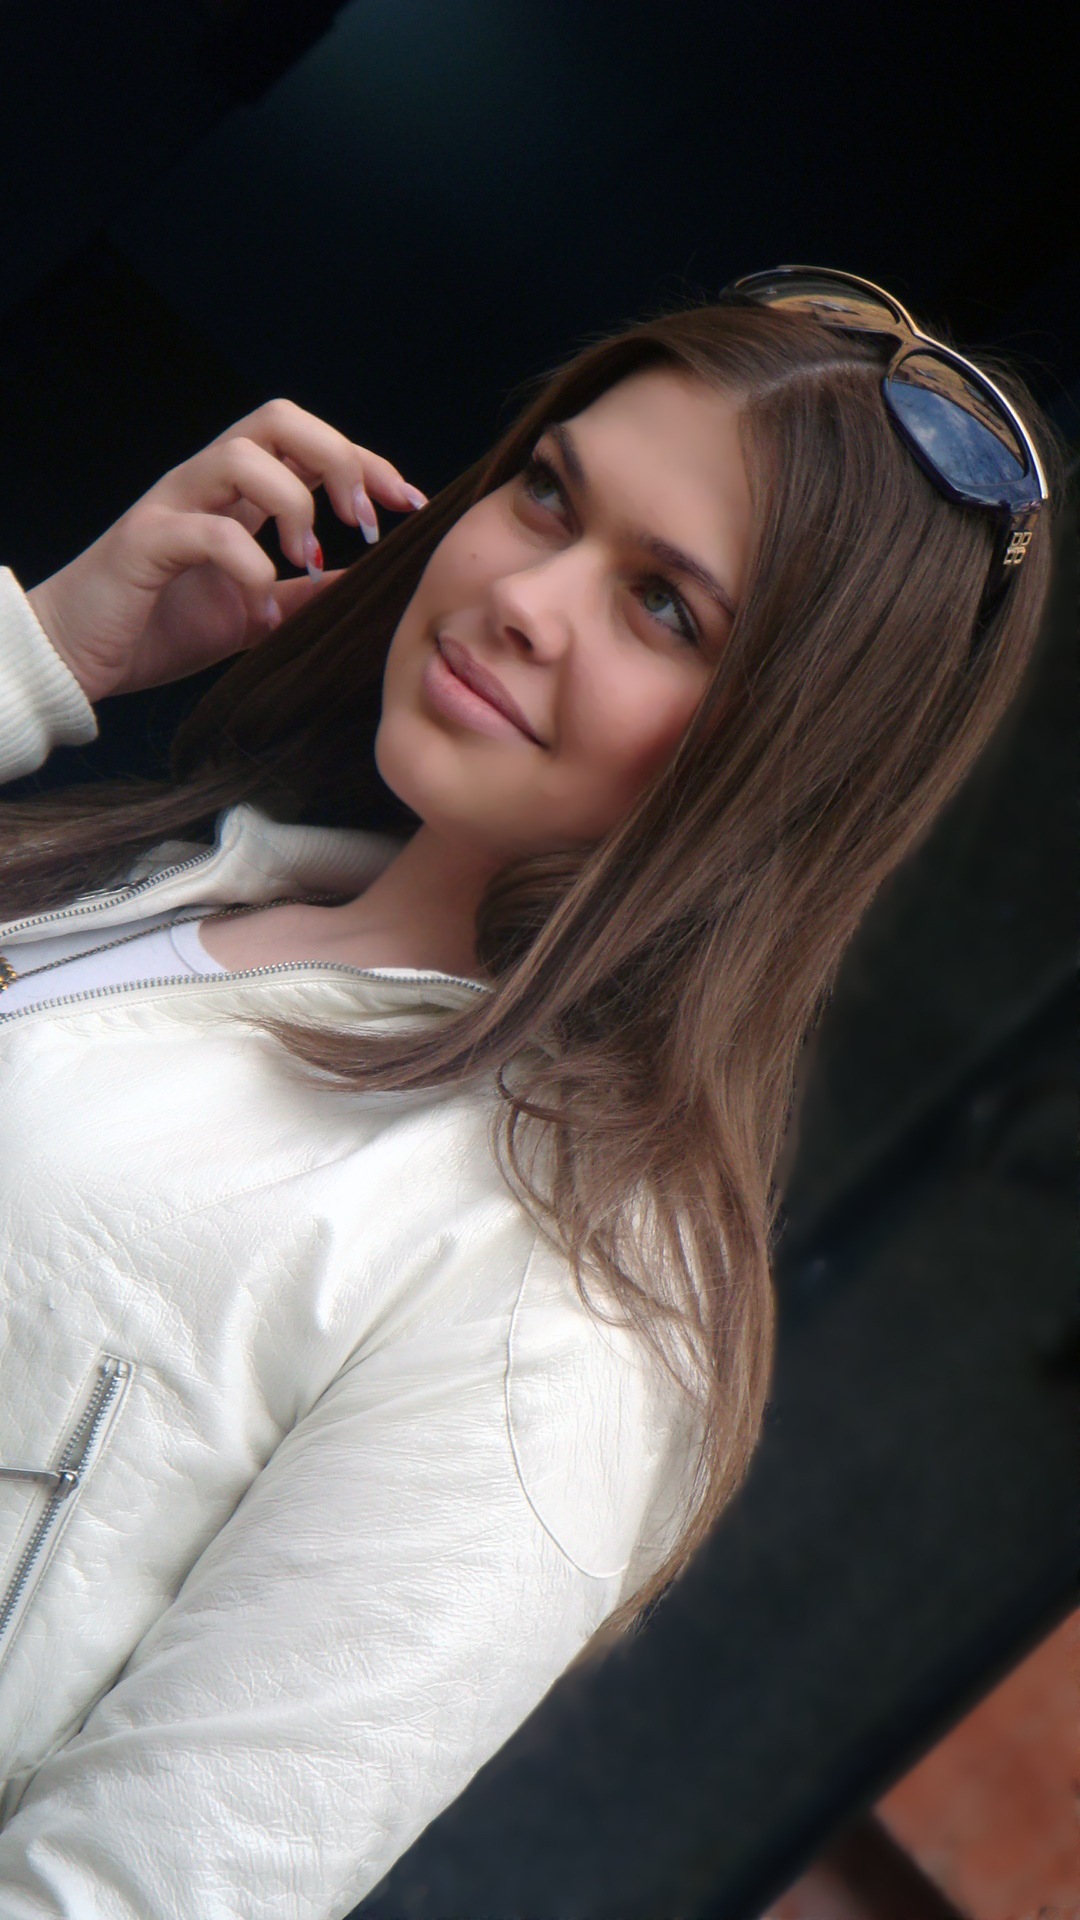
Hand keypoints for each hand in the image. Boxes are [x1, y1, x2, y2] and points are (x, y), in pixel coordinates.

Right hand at [24, 398, 426, 702]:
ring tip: (308, 562)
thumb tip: (365, 586)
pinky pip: (208, 531)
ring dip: (294, 504)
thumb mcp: (253, 614)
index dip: (364, 461)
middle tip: (365, 520)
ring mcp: (171, 506)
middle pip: (277, 419)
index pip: (307, 446)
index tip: (409, 503)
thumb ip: (303, 596)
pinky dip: (249, 568)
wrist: (80, 659)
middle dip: (337, 457)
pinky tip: (260, 613)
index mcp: (234, 495)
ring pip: (241, 455)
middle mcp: (204, 484)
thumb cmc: (158, 628)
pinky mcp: (145, 542)